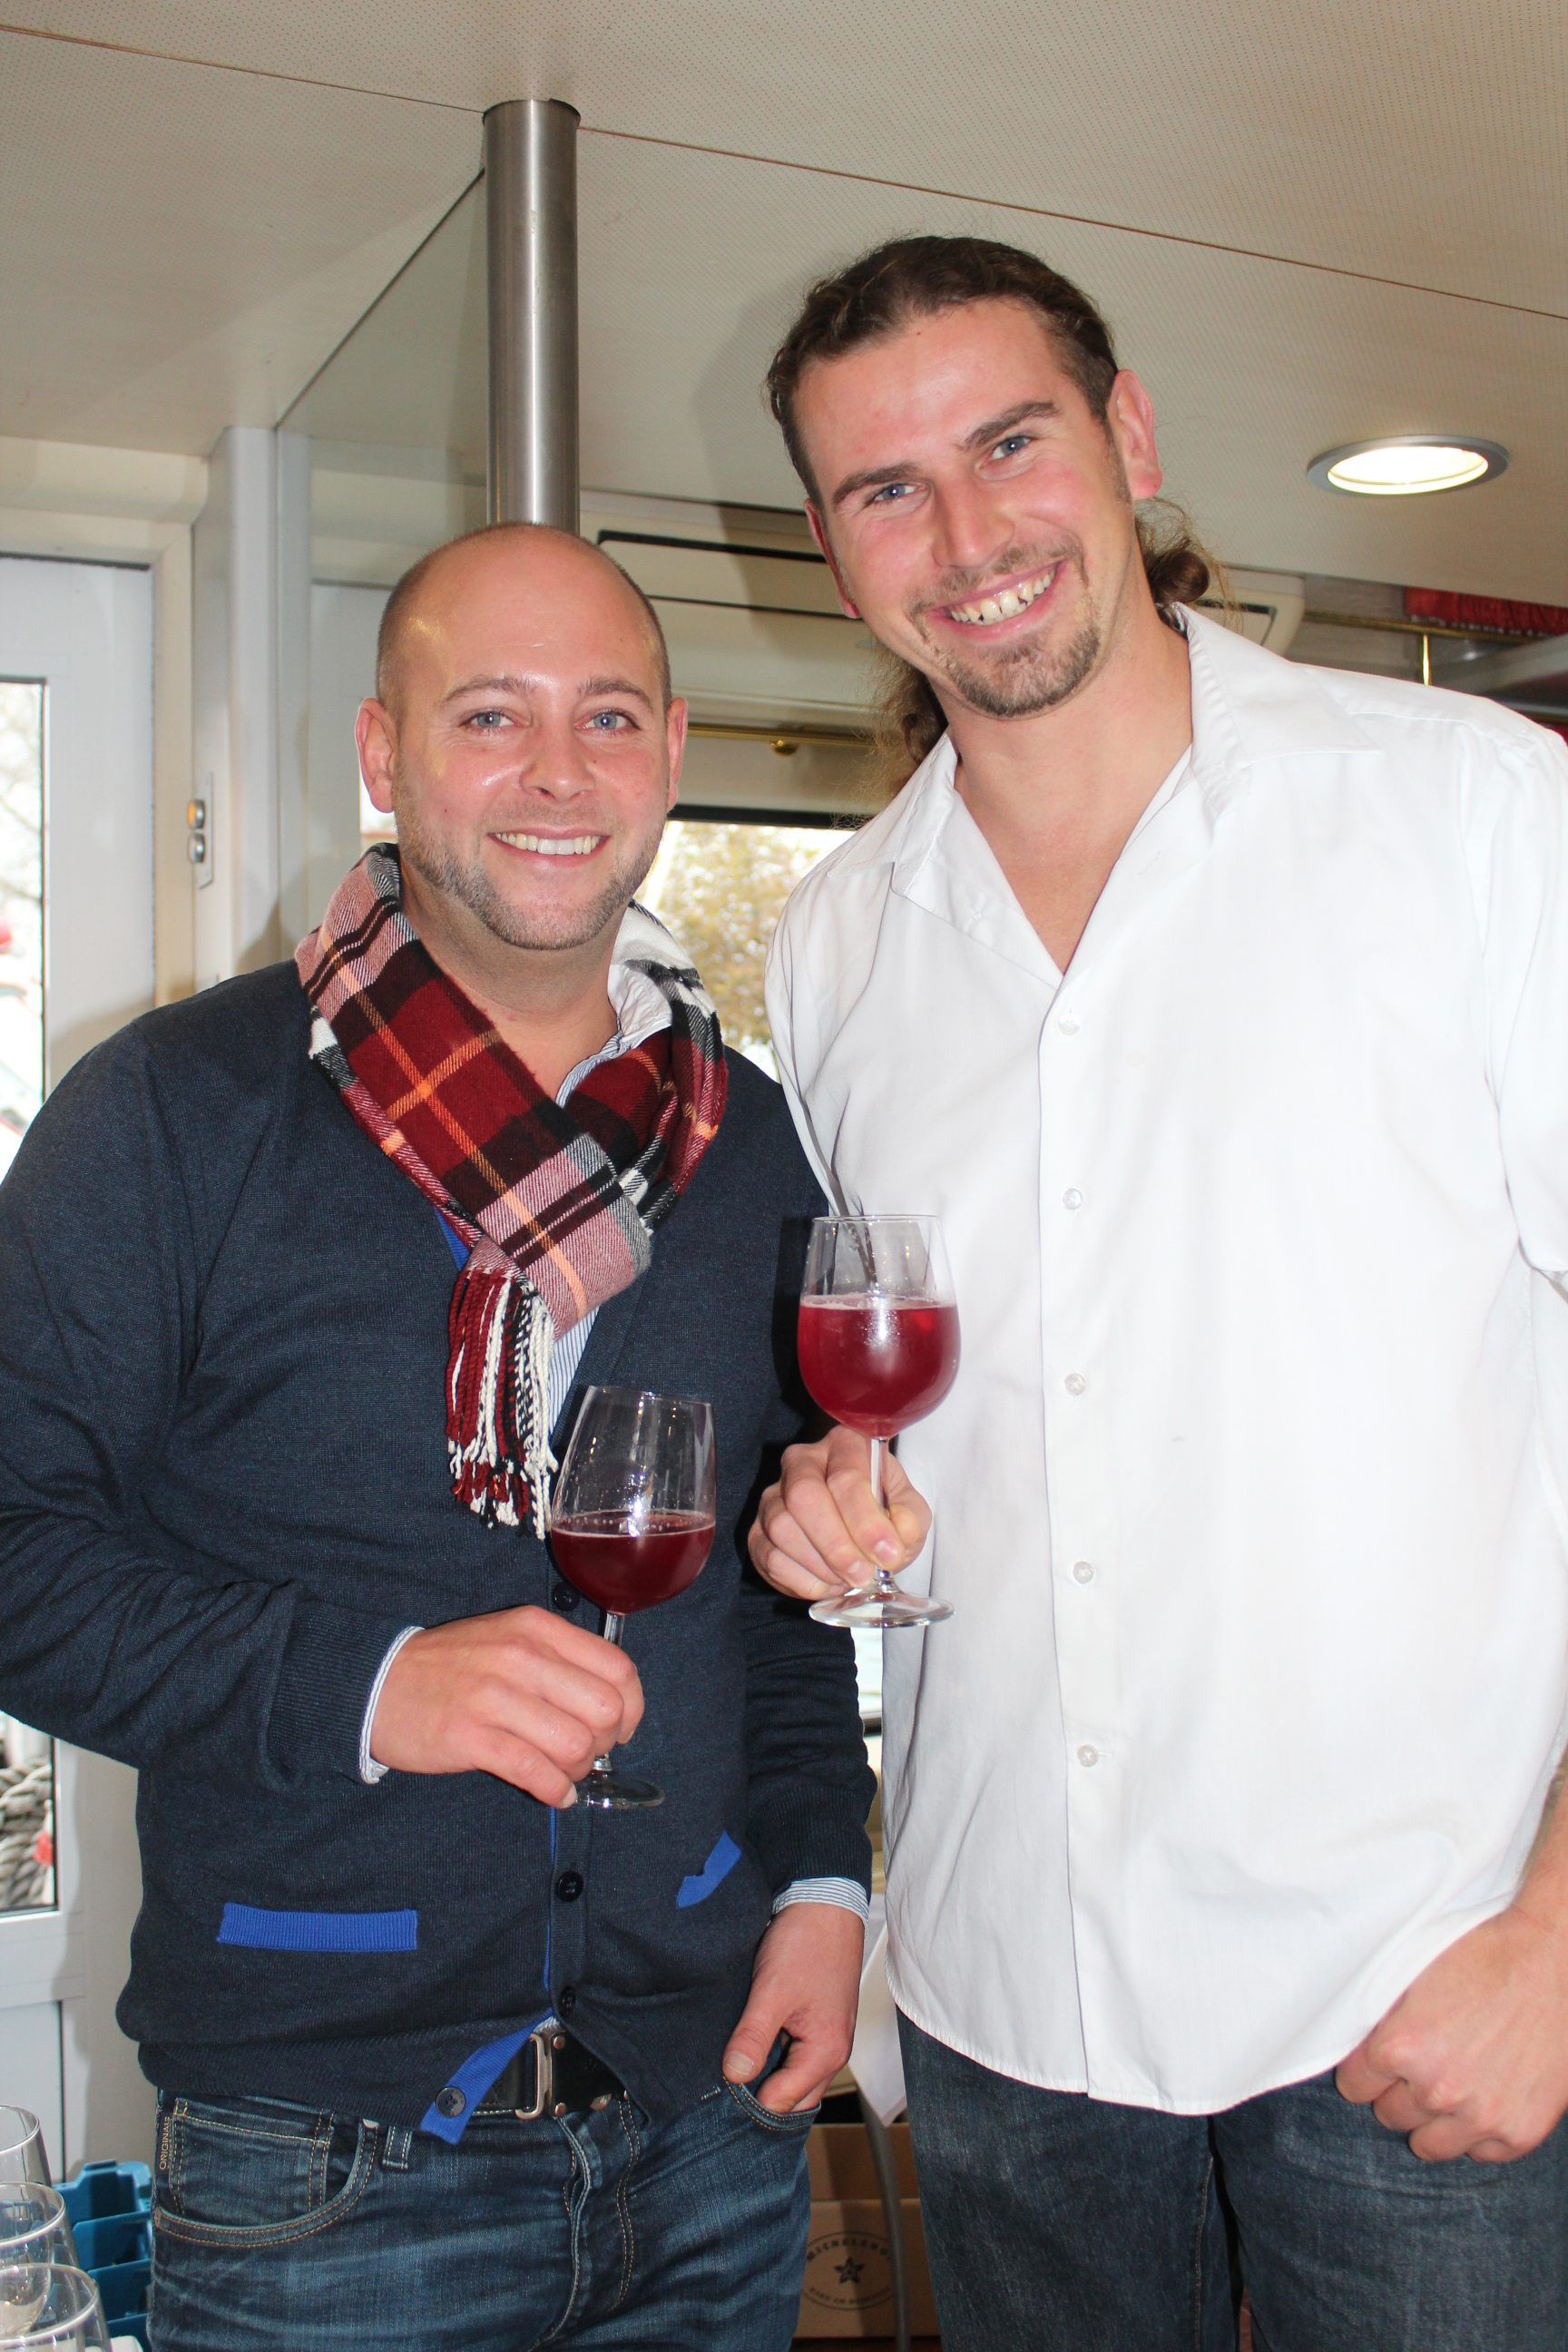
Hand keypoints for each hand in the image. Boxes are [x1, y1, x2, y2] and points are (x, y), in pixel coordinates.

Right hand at [368, 1605, 642, 1808]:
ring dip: (579, 1769)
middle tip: (587, 1753)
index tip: (621, 1729)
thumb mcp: (508, 1639)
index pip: (617, 1667)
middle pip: (604, 1709)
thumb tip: (610, 1708)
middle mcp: (522, 1656)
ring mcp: (495, 1696)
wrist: (378, 1682)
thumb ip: (558, 1661)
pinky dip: (555, 1791)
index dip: (632, 1707)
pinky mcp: (471, 1737)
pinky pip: (535, 1772)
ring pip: (575, 1744)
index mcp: (537, 1628)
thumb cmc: (452, 1666)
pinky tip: (554, 1794)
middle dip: (607, 1742)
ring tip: (563, 1773)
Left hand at [722, 1902, 865, 2111]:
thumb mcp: (772, 1991)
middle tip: (727, 2066)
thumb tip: (734, 2076)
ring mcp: (826, 2035)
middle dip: (760, 2089)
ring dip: (767, 2068)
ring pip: (792, 2074)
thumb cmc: (807, 1942)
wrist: (825, 1901)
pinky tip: (753, 2032)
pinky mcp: (818, 2020)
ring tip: (739, 2047)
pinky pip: (794, 2051)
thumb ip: (754, 2037)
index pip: (781, 2103)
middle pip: (791, 2096)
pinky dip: (774, 2049)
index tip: (722, 2077)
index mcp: (826, 2052)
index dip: (749, 2096)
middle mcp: (832, 2051)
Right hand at [748, 1424, 931, 1603]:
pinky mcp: (757, 1530)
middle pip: (804, 1496)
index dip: (866, 1521)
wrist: (858, 1533)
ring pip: (782, 1528)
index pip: (847, 1476)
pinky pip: (769, 1557)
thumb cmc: (883, 1514)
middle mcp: (802, 1461)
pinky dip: (801, 1580)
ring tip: (847, 1579)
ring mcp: (773, 1494)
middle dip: (836, 1544)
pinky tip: (826, 1583)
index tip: (887, 1554)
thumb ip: (910, 1520)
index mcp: (844, 1444)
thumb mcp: (909, 1511)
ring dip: (820, 1565)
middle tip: (862, 1574)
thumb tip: (895, 1537)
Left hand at [1335, 1902, 1567, 2160]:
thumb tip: (1357, 2047)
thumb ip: (1383, 2021)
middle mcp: (1437, 2089)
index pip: (1354, 2086)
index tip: (1380, 2061)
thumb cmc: (1482, 1958)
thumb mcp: (1413, 1977)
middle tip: (1423, 2067)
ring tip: (1451, 2087)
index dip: (1366, 2070)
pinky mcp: (1519, 2132)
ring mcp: (1480, 2117)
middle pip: (1390, 2115)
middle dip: (1400, 2092)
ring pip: (1429, 2145)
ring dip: (1433, 2120)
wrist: (1551, 1962)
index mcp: (1402, 2046)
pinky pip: (1479, 2153)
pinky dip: (1479, 2132)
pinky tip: (1485, 2097)